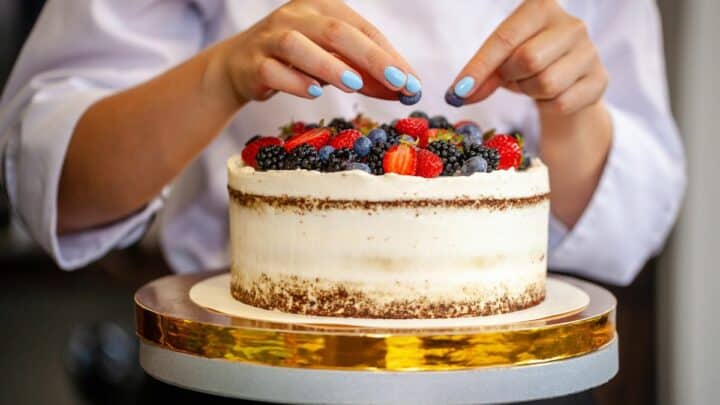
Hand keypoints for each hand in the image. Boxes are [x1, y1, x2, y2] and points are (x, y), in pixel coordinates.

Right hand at [210, 0, 420, 105]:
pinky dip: (293, 81)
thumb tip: (405, 90)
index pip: (362, 28)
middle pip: (336, 32)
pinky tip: (313, 92)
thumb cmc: (297, 60)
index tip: (410, 81)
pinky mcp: (252, 63)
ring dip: (329, 65)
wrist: (240, 66)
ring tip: (354, 84)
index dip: (388, 55)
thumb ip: (365, 73)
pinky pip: (273, 70)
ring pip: (299, 46)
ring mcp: (271, 37)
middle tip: (397, 82)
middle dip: (370, 58)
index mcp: (322, 6)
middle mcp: (296, 16)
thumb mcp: (333, 61)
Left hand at [446, 0, 607, 115]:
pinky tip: (552, 95)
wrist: (568, 81)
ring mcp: (590, 52)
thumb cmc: (528, 63)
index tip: (458, 92)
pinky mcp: (600, 80)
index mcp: (542, 8)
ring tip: (532, 83)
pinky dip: (548, 105)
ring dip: (529, 91)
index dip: (479, 67)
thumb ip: (482, 73)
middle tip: (511, 78)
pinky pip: (562, 102)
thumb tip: (458, 95)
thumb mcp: (502, 60)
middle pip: (528, 60)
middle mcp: (572, 25)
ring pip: (546, 83)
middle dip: (511, 77)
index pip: (505, 38)